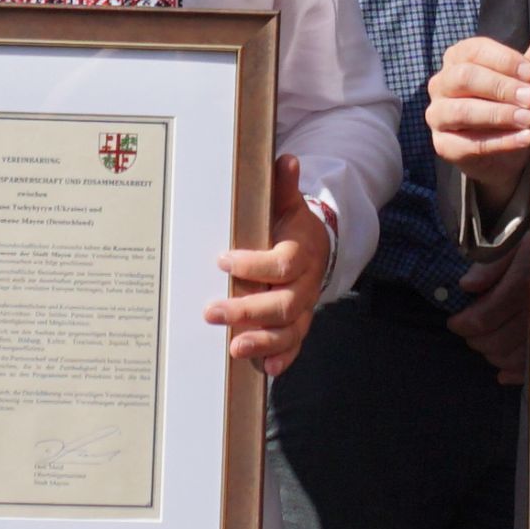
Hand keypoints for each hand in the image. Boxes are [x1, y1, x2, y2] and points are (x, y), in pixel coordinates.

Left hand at [207, 154, 334, 376]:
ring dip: (262, 341)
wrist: (318, 250)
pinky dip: (281, 358)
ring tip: (234, 347)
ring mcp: (302, 309)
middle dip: (247, 310)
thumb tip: (285, 159)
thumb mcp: (287, 205)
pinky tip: (264, 369)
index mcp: (300, 254)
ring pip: (288, 330)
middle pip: (282, 304)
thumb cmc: (291, 227)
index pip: (281, 264)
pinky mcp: (298, 326)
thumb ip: (283, 187)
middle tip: (211, 312)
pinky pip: (294, 346)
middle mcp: (304, 286)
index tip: (223, 260)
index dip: (254, 265)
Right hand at [427, 19, 529, 183]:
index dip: (503, 59)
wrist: (502, 153)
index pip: (474, 50)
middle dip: (500, 86)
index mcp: (458, 58)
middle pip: (464, 77)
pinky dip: (499, 141)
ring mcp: (438, 115)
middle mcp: (441, 83)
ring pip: (462, 111)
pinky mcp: (443, 145)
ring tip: (529, 119)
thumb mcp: (523, 78)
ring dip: (498, 114)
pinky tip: (524, 138)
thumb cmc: (509, 104)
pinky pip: (467, 143)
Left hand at [444, 237, 529, 387]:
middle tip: (469, 329)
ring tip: (486, 340)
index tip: (455, 321)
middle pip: (494, 342)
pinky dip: (514, 372)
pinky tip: (503, 372)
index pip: (483, 318)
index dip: (462, 323)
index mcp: (525, 284)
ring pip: (511, 358)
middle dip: (475, 338)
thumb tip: (466, 286)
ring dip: (491, 353)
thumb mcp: (516, 239)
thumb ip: (490, 264)